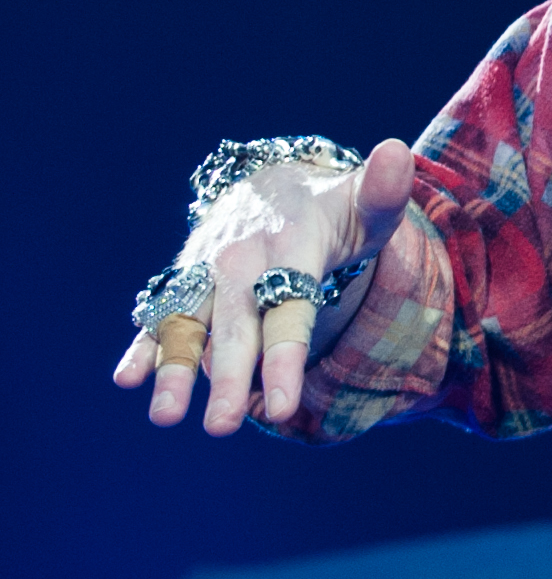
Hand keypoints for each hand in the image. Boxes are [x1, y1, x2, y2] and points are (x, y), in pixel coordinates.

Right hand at [111, 138, 415, 434]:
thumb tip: (395, 151)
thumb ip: (384, 191)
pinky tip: (127, 378)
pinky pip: (160, 313)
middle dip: (226, 375)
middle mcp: (243, 258)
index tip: (281, 407)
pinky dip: (142, 343)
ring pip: (187, 321)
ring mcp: (207, 270)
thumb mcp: (365, 203)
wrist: (273, 185)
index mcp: (291, 244)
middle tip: (221, 427)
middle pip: (236, 324)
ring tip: (164, 416)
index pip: (290, 306)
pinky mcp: (184, 281)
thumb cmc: (333, 211)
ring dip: (172, 366)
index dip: (285, 357)